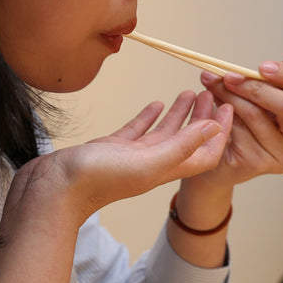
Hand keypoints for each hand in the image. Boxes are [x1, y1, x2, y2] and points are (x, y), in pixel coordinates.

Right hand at [5, 91, 228, 227]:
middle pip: (188, 138)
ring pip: (164, 132)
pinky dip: (149, 116)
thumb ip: (181, 145)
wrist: (53, 190)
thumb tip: (214, 128)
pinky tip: (156, 103)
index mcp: (166, 169)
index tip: (229, 106)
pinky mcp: (113, 149)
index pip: (206, 152)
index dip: (221, 131)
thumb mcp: (147, 161)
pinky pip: (137, 130)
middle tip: (213, 92)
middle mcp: (153, 163)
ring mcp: (132, 156)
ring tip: (192, 92)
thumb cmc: (97, 180)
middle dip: (204, 116)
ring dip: (180, 114)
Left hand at [186, 51, 282, 190]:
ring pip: (256, 115)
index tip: (262, 66)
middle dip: (255, 86)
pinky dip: (222, 115)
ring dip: (230, 95)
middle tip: (229, 75)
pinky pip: (238, 130)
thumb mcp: (265, 95)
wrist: (218, 159)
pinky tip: (211, 108)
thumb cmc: (245, 121)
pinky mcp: (257, 165)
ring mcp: (281, 158)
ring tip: (212, 83)